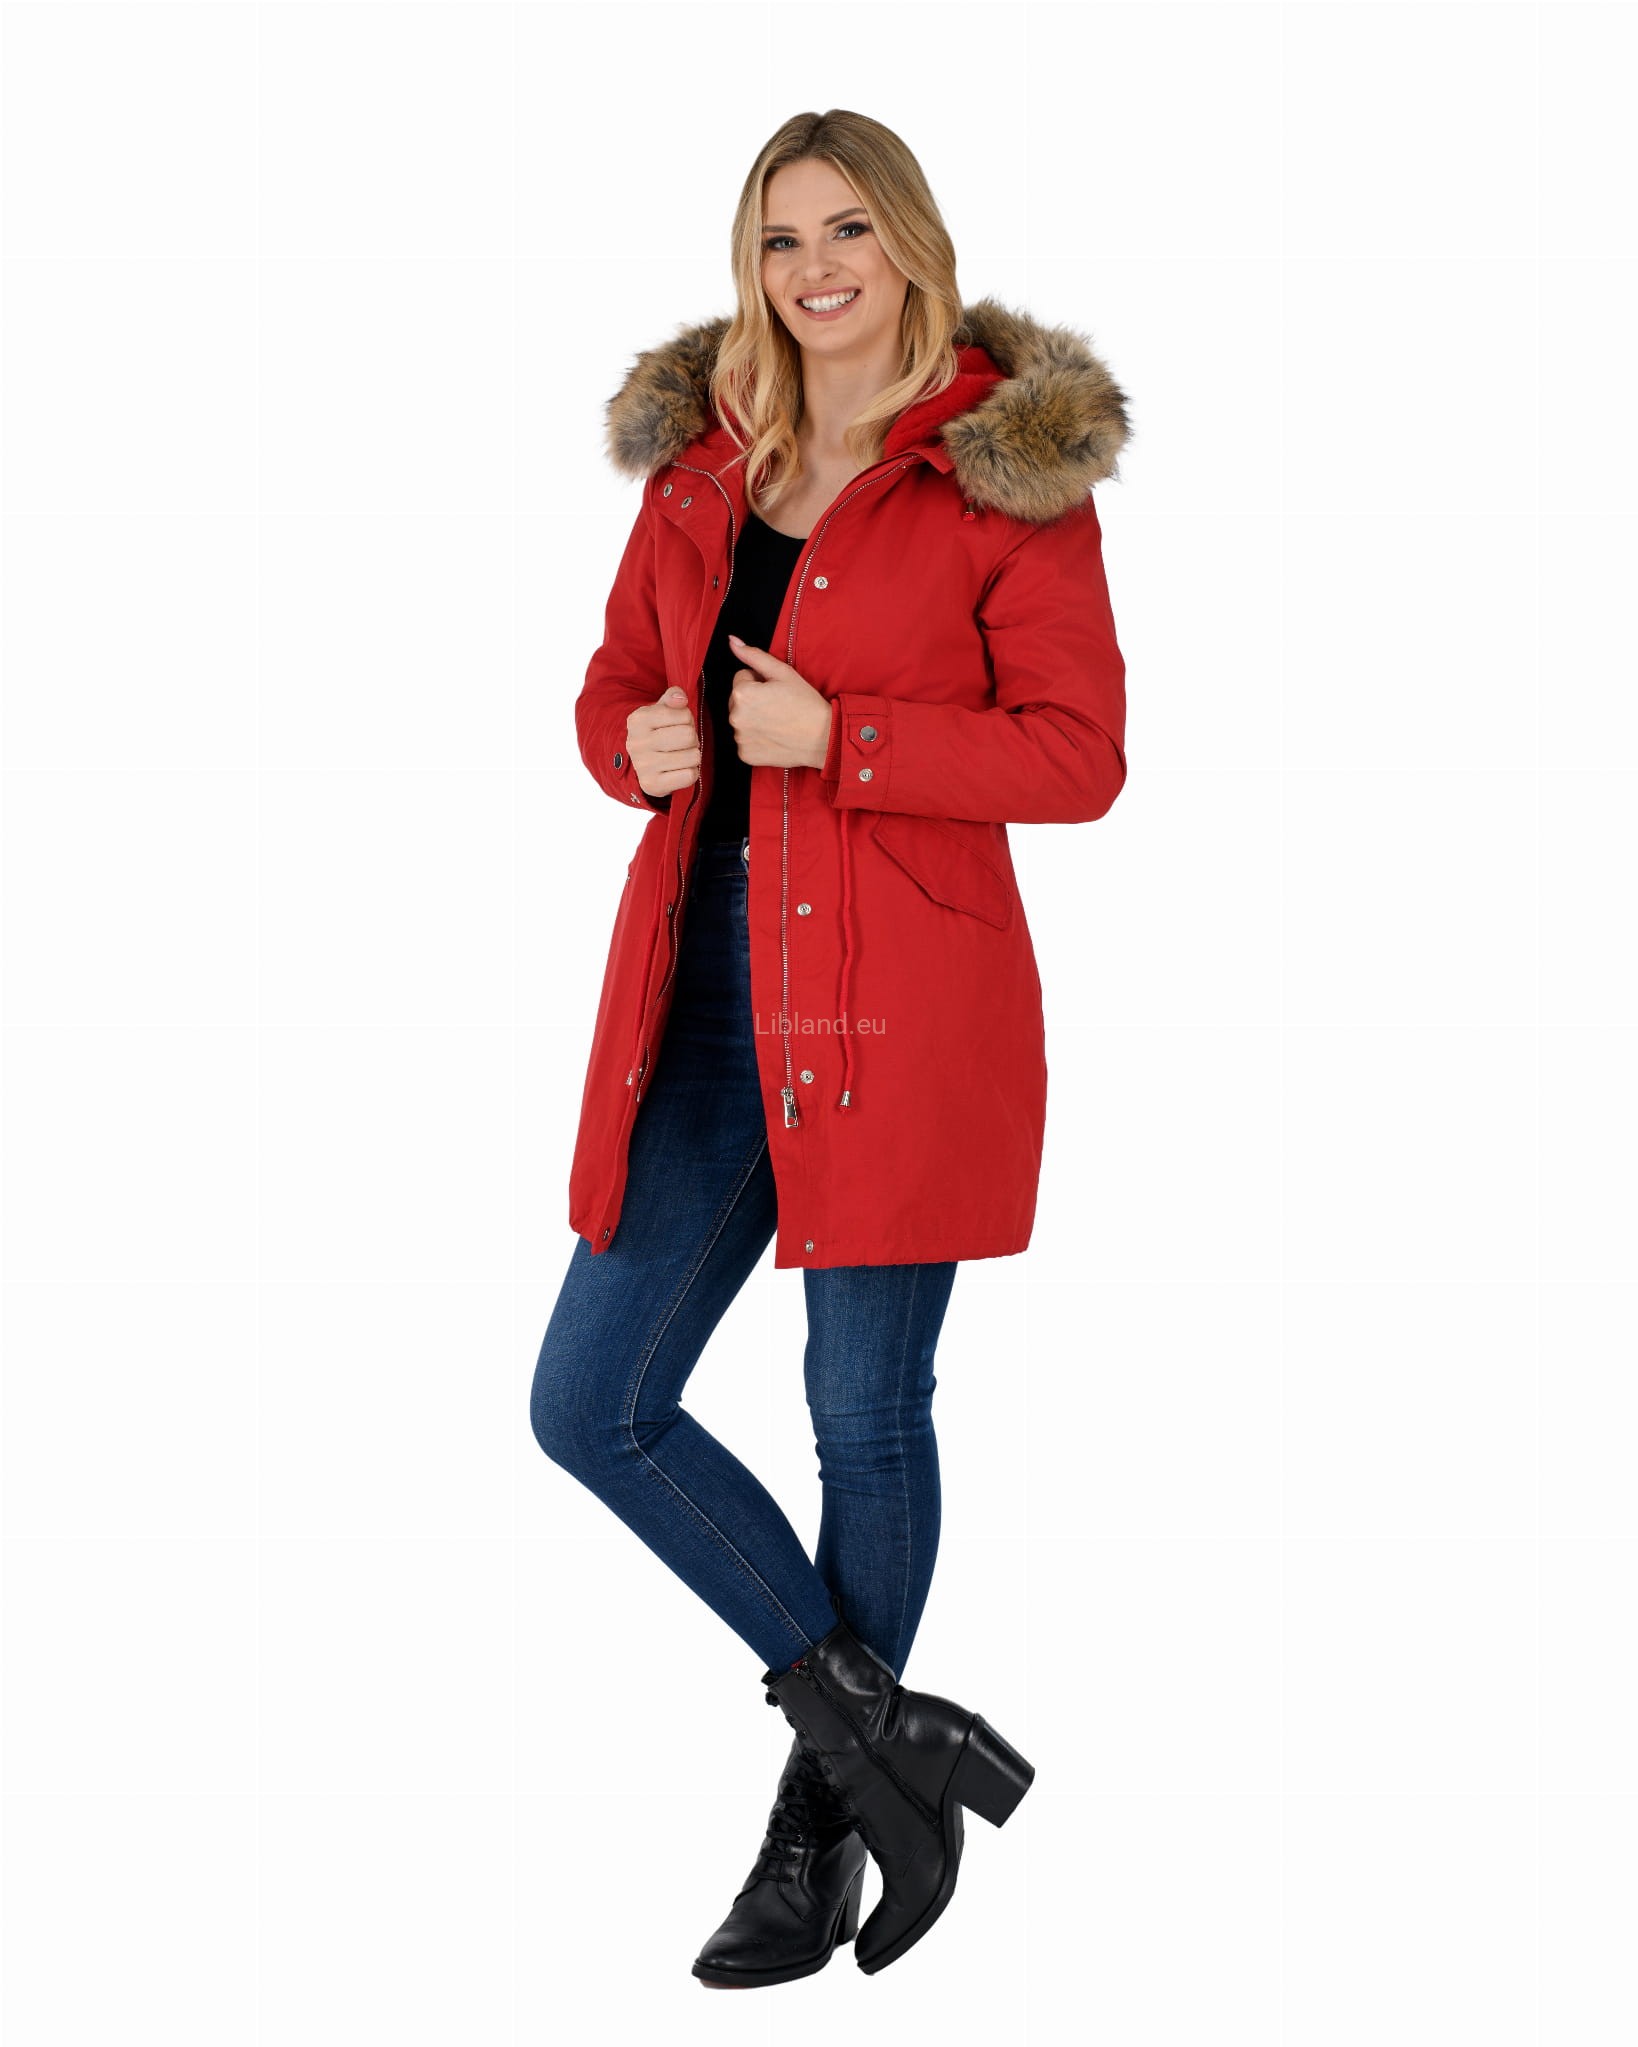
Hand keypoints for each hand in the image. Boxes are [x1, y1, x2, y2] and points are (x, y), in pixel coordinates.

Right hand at [626, 686, 700, 798]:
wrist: (637, 765)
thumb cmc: (655, 733)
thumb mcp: (660, 710)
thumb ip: (672, 697)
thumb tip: (680, 697)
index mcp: (638, 720)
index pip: (684, 714)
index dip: (687, 719)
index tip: (677, 725)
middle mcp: (637, 743)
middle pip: (688, 736)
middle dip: (691, 738)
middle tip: (681, 742)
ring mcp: (644, 766)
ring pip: (693, 756)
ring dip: (692, 756)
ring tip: (680, 755)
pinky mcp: (653, 785)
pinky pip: (689, 776)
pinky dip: (690, 773)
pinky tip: (678, 769)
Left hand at [725, 633, 832, 770]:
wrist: (823, 737)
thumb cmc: (805, 703)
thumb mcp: (782, 672)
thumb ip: (754, 656)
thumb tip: (732, 641)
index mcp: (742, 693)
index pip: (741, 678)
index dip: (759, 682)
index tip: (776, 691)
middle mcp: (735, 717)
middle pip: (737, 700)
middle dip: (753, 700)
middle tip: (777, 706)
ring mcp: (740, 738)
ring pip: (741, 721)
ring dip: (753, 719)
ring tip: (777, 722)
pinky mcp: (745, 755)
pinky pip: (745, 741)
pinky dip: (756, 739)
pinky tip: (773, 736)